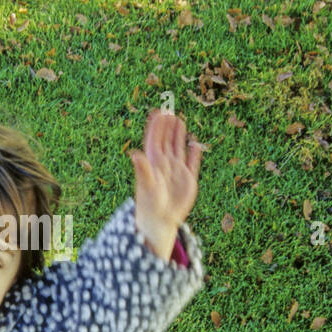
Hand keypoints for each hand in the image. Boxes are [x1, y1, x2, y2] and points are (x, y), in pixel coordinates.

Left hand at [129, 108, 204, 239]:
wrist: (160, 221)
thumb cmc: (149, 204)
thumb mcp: (146, 185)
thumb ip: (143, 169)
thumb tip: (134, 153)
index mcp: (153, 163)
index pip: (154, 139)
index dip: (156, 126)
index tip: (158, 111)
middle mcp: (164, 164)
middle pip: (166, 141)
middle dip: (168, 126)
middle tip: (170, 111)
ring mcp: (176, 171)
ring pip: (178, 148)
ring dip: (179, 135)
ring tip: (180, 120)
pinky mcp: (188, 180)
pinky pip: (192, 163)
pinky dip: (195, 154)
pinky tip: (196, 145)